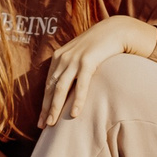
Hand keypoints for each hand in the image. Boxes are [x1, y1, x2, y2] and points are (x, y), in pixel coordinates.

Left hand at [38, 15, 156, 126]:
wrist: (115, 30)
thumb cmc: (99, 45)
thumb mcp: (81, 55)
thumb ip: (72, 67)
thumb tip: (68, 87)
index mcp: (59, 57)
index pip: (48, 84)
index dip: (44, 103)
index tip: (41, 119)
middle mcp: (63, 58)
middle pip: (51, 88)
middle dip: (46, 108)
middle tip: (42, 126)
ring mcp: (74, 60)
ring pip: (61, 88)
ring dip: (55, 107)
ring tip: (52, 124)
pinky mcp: (88, 62)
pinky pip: (81, 85)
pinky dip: (77, 100)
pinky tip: (74, 113)